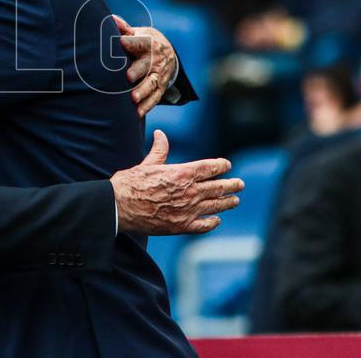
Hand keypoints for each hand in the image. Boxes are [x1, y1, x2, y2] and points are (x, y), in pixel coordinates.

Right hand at [110, 129, 242, 234]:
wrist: (120, 206)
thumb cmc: (131, 183)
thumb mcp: (147, 163)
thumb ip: (160, 150)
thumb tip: (161, 134)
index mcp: (182, 173)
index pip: (210, 167)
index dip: (221, 166)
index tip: (227, 165)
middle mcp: (190, 191)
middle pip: (218, 187)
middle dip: (231, 185)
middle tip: (240, 184)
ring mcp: (188, 210)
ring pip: (215, 206)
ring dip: (227, 202)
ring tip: (235, 200)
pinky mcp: (181, 226)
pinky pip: (203, 225)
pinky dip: (212, 222)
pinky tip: (216, 220)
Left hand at [113, 15, 178, 117]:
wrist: (167, 52)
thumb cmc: (144, 42)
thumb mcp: (137, 33)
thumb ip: (124, 29)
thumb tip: (110, 18)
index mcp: (149, 43)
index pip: (141, 42)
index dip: (131, 42)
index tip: (121, 41)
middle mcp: (155, 60)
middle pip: (147, 65)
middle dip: (139, 71)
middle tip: (128, 76)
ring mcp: (159, 74)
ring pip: (152, 83)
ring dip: (143, 91)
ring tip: (133, 99)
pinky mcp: (161, 87)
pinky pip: (155, 97)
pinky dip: (147, 106)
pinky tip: (137, 113)